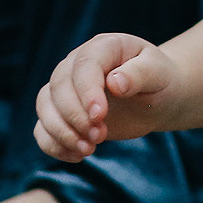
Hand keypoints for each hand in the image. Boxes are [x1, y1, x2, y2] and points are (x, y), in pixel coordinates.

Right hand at [34, 32, 181, 159]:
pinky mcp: (62, 112)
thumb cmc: (159, 81)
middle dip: (75, 116)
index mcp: (104, 47)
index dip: (87, 91)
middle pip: (59, 86)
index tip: (100, 116)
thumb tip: (114, 83)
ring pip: (45, 106)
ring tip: (89, 150)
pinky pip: (43, 127)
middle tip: (100, 136)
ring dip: (62, 132)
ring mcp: (66, 87)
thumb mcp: (158, 74)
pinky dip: (53, 144)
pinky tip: (77, 156)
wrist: (156, 98)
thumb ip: (140, 74)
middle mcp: (78, 63)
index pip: (85, 64)